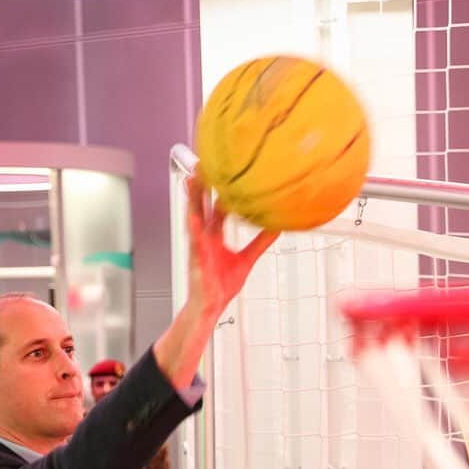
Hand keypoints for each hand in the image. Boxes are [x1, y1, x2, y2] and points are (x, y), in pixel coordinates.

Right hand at [187, 178, 278, 314]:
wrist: (210, 307)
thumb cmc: (221, 285)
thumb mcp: (246, 260)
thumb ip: (259, 243)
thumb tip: (275, 229)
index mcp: (215, 236)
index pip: (217, 207)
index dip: (220, 189)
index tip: (225, 170)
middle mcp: (204, 237)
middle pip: (202, 205)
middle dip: (202, 185)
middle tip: (204, 162)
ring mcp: (198, 246)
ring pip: (194, 218)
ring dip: (192, 200)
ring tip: (192, 180)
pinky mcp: (196, 260)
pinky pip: (195, 242)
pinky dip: (194, 229)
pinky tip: (194, 218)